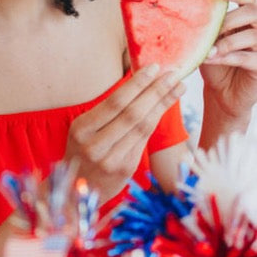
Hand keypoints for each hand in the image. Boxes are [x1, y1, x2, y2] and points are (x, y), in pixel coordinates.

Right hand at [64, 66, 184, 203]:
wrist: (77, 188)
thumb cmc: (82, 151)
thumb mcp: (83, 130)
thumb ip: (106, 112)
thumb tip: (139, 83)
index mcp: (81, 129)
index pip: (115, 102)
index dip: (137, 84)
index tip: (154, 67)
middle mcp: (95, 145)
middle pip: (133, 113)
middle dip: (156, 91)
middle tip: (174, 73)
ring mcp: (111, 159)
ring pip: (143, 127)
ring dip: (163, 104)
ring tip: (178, 86)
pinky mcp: (125, 169)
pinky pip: (144, 140)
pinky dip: (157, 120)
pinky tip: (165, 106)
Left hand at [200, 0, 256, 129]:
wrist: (222, 93)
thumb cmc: (215, 64)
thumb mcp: (209, 42)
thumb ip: (206, 28)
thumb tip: (188, 11)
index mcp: (246, 19)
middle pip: (253, 13)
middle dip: (230, 19)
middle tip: (212, 30)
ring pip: (251, 35)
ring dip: (226, 42)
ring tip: (207, 50)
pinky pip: (246, 57)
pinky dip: (226, 57)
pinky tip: (210, 59)